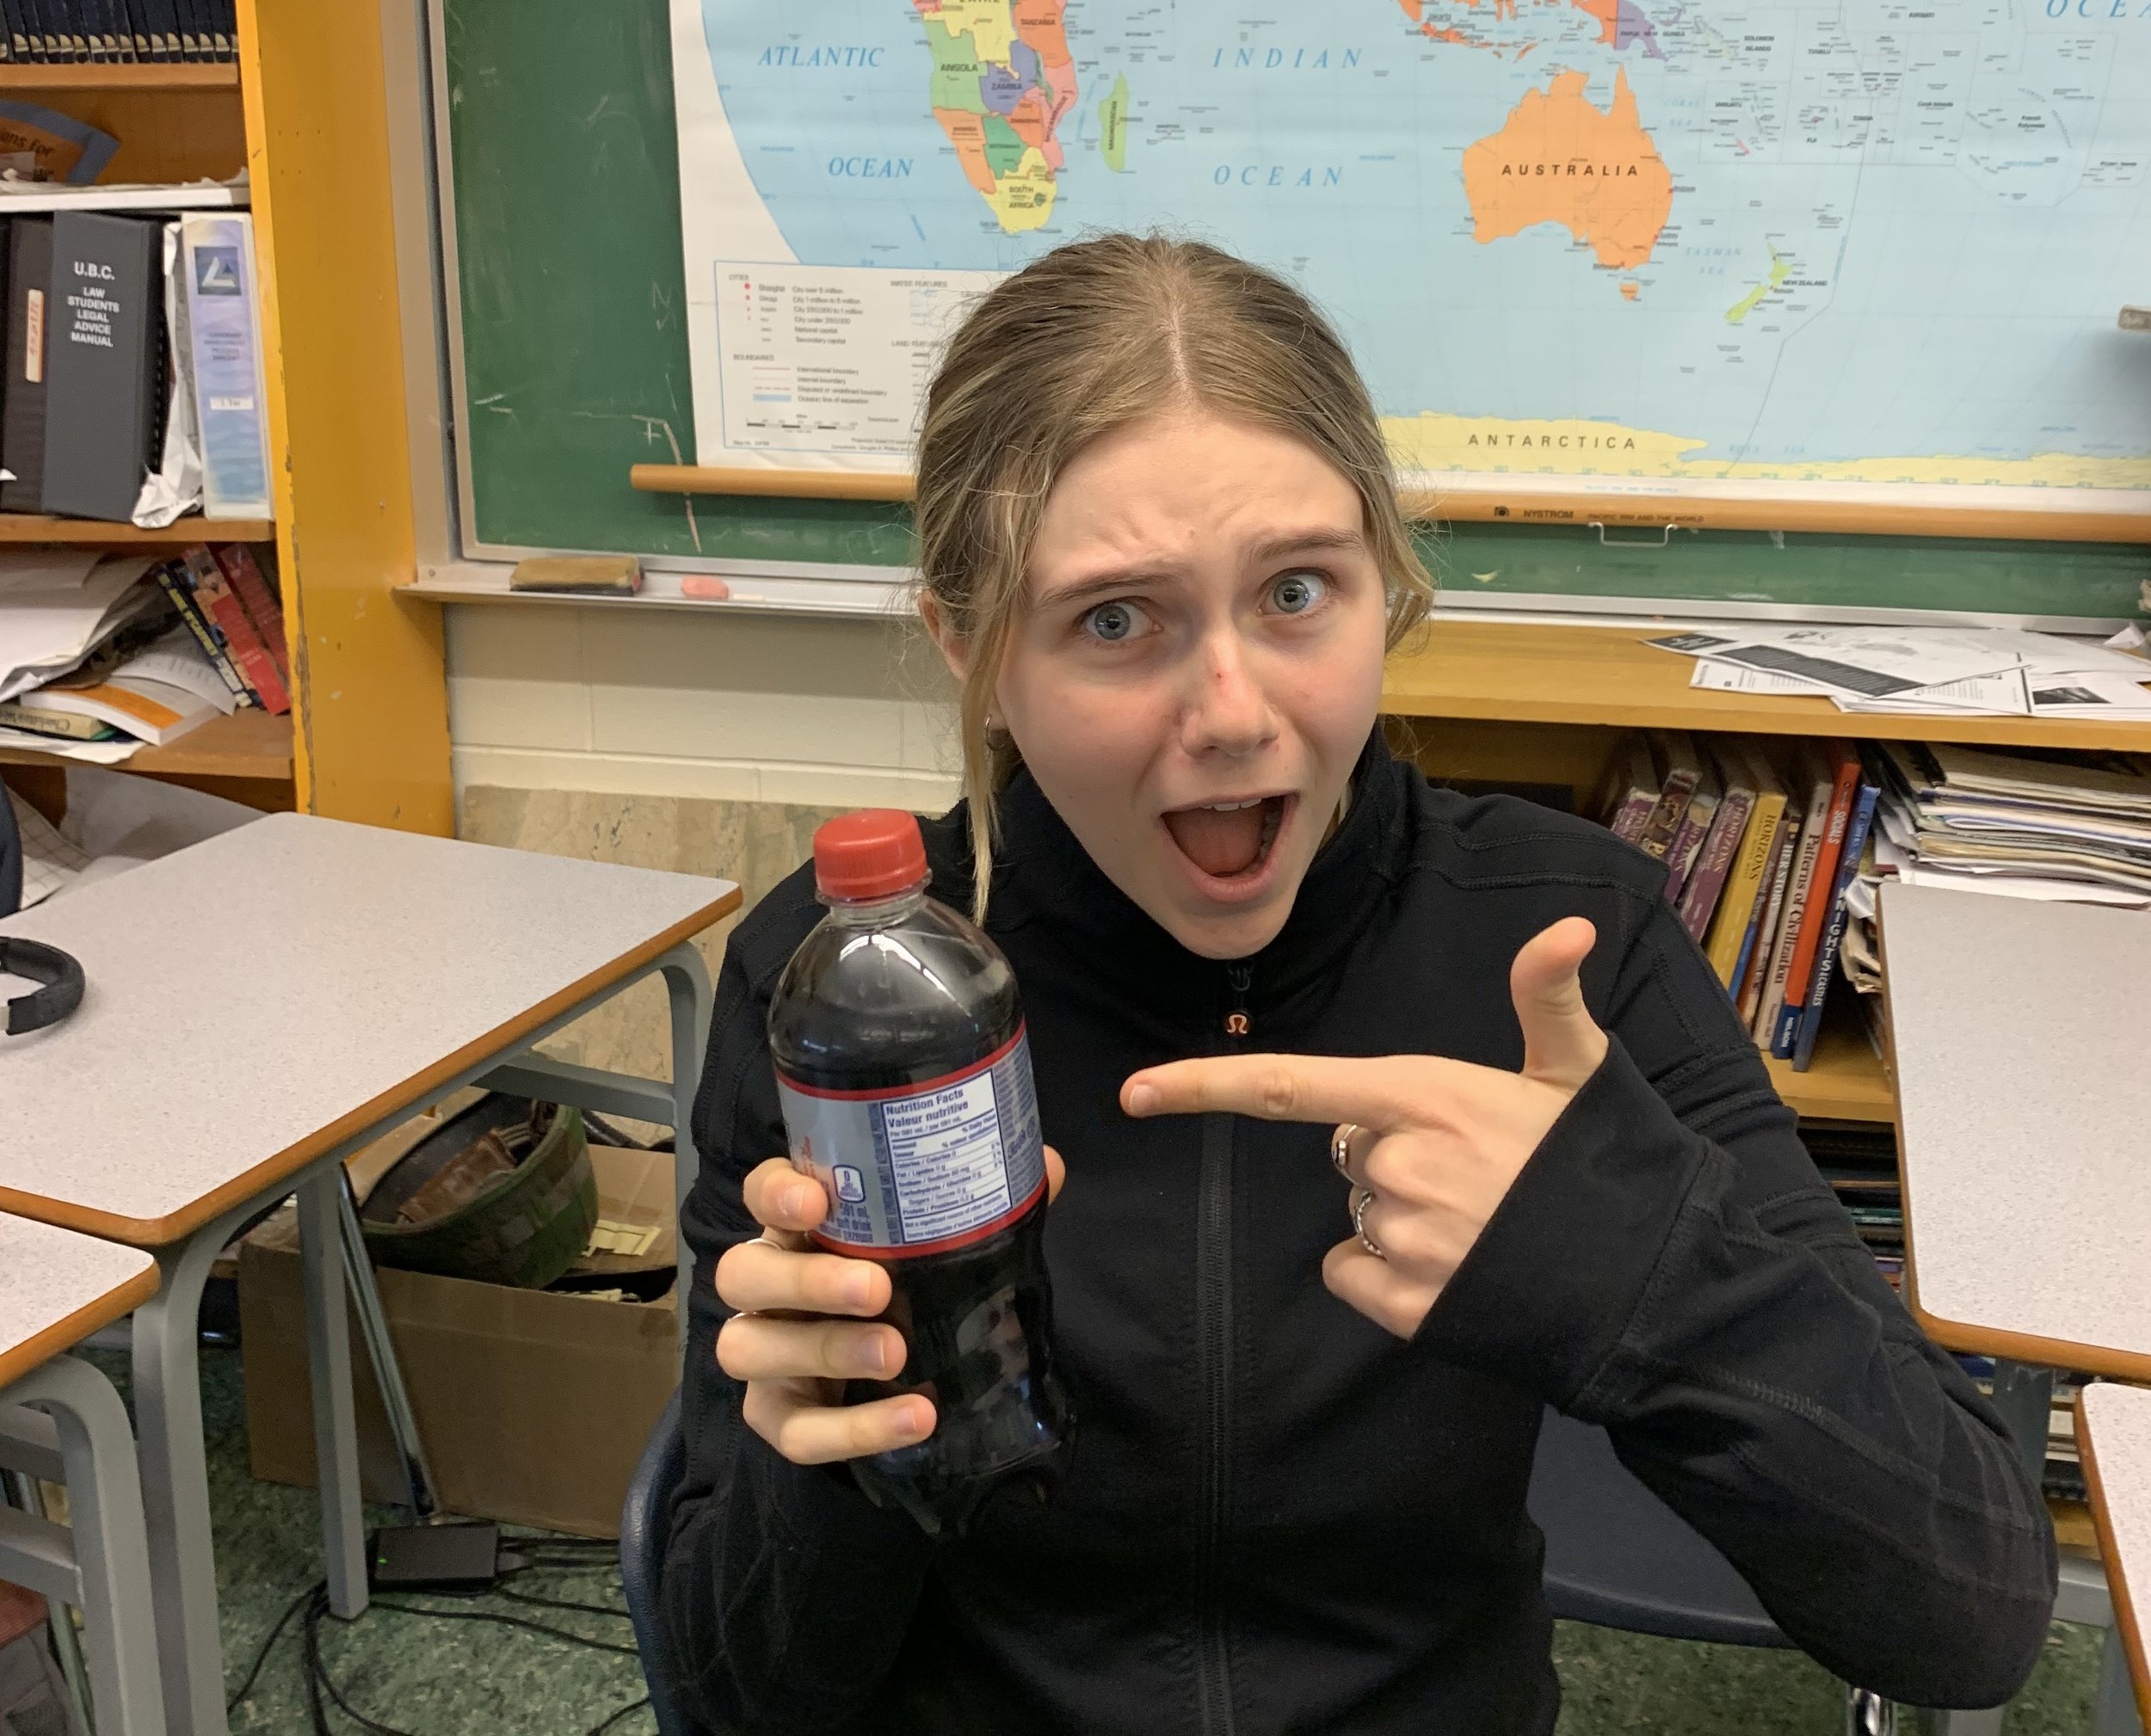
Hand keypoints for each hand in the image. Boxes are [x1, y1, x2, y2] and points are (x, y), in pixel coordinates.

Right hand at [714, 1145, 1067, 1464]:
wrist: (895, 1376)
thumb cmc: (910, 1287)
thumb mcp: (941, 1244)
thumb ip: (983, 1205)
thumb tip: (1046, 1167)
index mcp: (800, 1230)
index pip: (763, 1193)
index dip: (777, 1194)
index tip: (816, 1200)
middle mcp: (766, 1286)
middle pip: (743, 1272)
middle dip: (805, 1280)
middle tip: (876, 1288)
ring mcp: (763, 1354)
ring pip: (748, 1348)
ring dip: (823, 1350)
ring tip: (894, 1353)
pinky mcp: (777, 1418)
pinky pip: (796, 1432)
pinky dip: (854, 1429)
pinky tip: (915, 1418)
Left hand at [1120, 917, 1605, 1338]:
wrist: (1652, 1282)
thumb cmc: (1605, 1164)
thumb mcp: (1578, 1071)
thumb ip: (1545, 999)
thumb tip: (1569, 928)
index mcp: (1424, 1096)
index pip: (1291, 1086)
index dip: (1204, 1088)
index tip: (1135, 1093)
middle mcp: (1399, 1166)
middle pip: (1347, 1152)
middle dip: (1392, 1156)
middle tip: (1475, 1168)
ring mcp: (1401, 1238)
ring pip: (1358, 1215)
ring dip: (1401, 1216)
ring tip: (1484, 1220)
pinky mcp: (1408, 1305)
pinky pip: (1355, 1275)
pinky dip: (1389, 1277)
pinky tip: (1460, 1267)